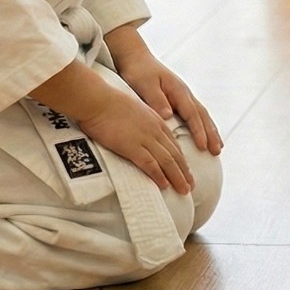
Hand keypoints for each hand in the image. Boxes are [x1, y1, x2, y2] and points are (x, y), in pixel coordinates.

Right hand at [33, 57, 195, 192]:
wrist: (98, 100)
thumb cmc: (109, 103)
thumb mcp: (134, 110)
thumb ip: (142, 122)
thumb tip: (141, 133)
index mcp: (156, 121)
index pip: (174, 144)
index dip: (182, 159)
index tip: (187, 171)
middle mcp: (154, 130)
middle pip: (175, 154)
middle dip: (185, 171)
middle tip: (191, 185)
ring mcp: (144, 138)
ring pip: (167, 161)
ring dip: (177, 177)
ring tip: (184, 190)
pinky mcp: (132, 146)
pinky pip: (150, 164)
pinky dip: (159, 176)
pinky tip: (164, 185)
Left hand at [111, 45, 223, 156]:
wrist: (135, 58)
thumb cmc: (138, 71)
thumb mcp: (145, 84)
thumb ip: (156, 100)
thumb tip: (168, 115)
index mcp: (178, 90)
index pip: (191, 114)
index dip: (198, 131)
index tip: (203, 146)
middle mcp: (185, 93)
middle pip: (202, 116)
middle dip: (211, 134)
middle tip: (217, 151)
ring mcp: (184, 96)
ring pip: (202, 115)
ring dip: (211, 131)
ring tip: (218, 148)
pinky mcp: (179, 99)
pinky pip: (195, 115)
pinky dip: (203, 126)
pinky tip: (206, 136)